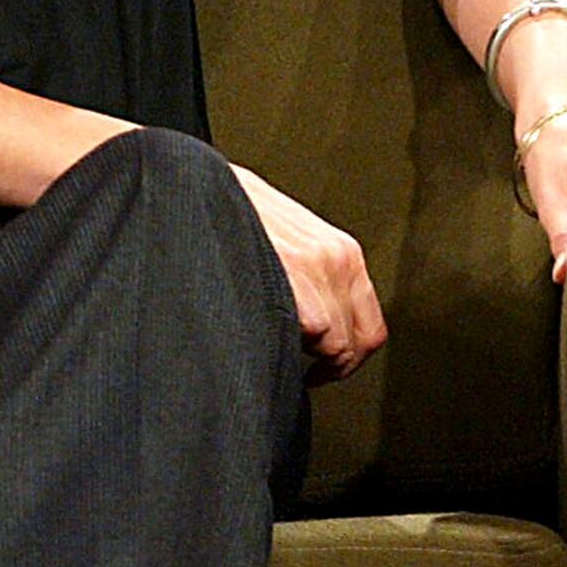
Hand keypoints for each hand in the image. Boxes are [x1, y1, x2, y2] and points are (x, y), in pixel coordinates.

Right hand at [232, 164, 387, 381]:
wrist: (196, 191)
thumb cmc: (231, 217)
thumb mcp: (284, 240)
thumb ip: (306, 276)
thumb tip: (313, 325)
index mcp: (340, 250)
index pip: (369, 321)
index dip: (348, 353)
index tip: (324, 364)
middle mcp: (338, 259)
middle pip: (362, 339)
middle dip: (337, 367)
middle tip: (312, 376)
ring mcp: (319, 269)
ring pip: (338, 344)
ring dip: (314, 364)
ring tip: (287, 361)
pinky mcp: (296, 281)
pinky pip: (318, 337)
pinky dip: (299, 357)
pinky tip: (276, 351)